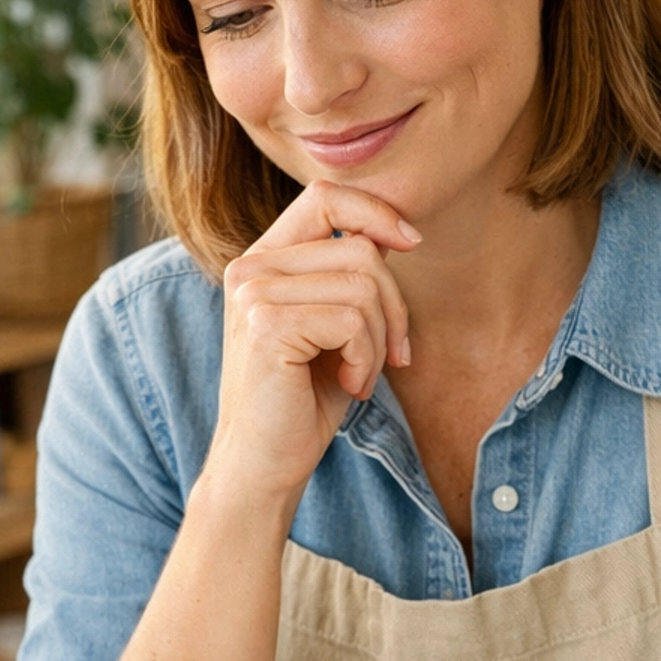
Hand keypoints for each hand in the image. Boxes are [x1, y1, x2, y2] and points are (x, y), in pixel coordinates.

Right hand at [207, 182, 417, 508]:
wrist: (263, 463)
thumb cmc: (302, 399)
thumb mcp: (333, 326)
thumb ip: (349, 276)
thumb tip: (394, 231)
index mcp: (262, 260)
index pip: (324, 197)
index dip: (376, 211)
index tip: (411, 243)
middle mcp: (249, 268)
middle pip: (359, 248)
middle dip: (394, 305)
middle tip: (393, 354)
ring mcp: (253, 294)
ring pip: (363, 285)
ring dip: (379, 340)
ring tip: (360, 375)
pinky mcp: (267, 326)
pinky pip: (352, 320)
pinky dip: (367, 359)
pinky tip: (349, 385)